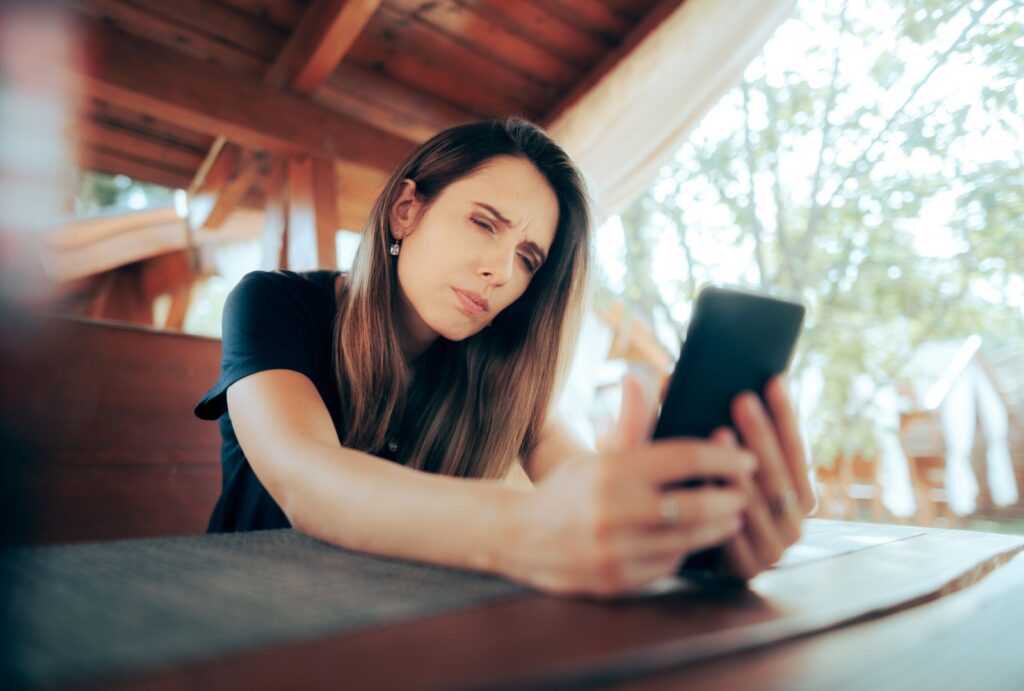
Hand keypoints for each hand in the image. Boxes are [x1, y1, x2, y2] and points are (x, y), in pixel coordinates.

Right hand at [504, 373, 753, 597]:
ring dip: (718, 528)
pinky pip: (669, 567)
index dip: (723, 457)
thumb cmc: (567, 489)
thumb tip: (640, 377)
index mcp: (611, 471)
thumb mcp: (596, 454)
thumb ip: (629, 423)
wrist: (520, 537)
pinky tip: (696, 540)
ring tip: (732, 517)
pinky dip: (687, 553)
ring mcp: (616, 551)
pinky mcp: (617, 581)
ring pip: (688, 541)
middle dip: (730, 498)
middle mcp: (613, 511)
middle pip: (695, 504)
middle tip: (746, 492)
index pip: (684, 458)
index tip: (746, 457)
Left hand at [712, 375, 815, 580]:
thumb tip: (702, 377)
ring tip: (718, 432)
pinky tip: (702, 480)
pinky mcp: (748, 568)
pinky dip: (718, 503)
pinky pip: (732, 531)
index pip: (797, 449)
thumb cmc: (710, 503)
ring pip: (758, 501)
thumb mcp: (725, 467)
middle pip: (778, 472)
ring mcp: (775, 547)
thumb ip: (730, 430)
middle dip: (761, 434)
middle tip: (742, 398)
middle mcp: (795, 521)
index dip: (786, 415)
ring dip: (738, 467)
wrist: (691, 558)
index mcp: (799, 494)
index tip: (773, 380)